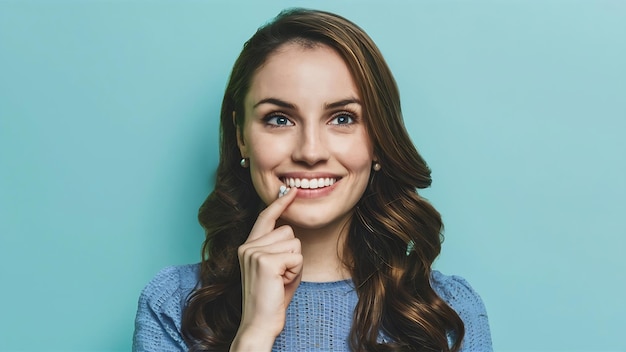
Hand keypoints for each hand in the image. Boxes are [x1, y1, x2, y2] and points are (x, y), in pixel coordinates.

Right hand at [231, 187, 301, 350]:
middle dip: (293, 254)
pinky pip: (297, 258)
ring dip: (295, 264)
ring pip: (295, 243)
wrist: (260, 323)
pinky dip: (296, 273)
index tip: (290, 191)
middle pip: (288, 231)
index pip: (265, 217)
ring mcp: (254, 252)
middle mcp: (248, 246)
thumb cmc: (272, 298)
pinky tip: (281, 284)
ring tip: (280, 280)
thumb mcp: (275, 268)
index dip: (279, 203)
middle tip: (281, 276)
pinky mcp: (266, 261)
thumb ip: (279, 248)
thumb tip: (290, 229)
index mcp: (248, 246)